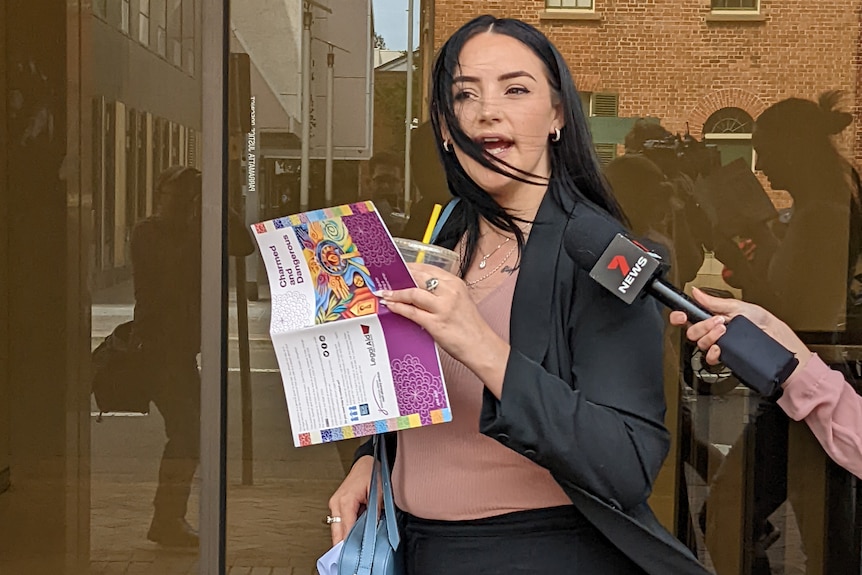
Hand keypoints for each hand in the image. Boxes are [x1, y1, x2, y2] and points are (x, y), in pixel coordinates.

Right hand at [327, 455, 372, 544]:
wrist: (366, 461)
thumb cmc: (371, 472)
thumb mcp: (378, 492)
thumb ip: (375, 511)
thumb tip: (374, 527)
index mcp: (345, 500)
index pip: (345, 528)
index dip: (349, 542)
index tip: (353, 553)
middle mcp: (336, 503)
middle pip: (337, 532)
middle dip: (343, 544)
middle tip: (352, 555)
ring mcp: (335, 504)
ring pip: (336, 529)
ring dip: (344, 537)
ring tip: (354, 546)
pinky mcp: (337, 505)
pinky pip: (339, 522)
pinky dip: (345, 530)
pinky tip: (353, 535)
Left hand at [377, 262, 509, 396]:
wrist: (481, 346)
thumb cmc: (470, 326)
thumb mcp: (460, 300)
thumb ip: (442, 292)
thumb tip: (418, 288)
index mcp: (455, 283)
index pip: (428, 269)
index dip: (410, 268)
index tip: (398, 268)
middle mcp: (449, 292)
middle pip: (418, 277)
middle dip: (400, 277)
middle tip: (386, 278)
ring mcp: (442, 307)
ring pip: (412, 292)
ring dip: (395, 292)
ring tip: (384, 293)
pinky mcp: (435, 323)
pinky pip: (411, 312)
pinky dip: (398, 307)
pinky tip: (391, 306)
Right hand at [669, 287, 810, 377]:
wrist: (779, 342)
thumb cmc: (765, 324)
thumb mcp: (739, 306)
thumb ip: (715, 301)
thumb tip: (697, 292)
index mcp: (715, 317)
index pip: (690, 317)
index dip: (681, 316)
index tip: (680, 315)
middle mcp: (714, 331)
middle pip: (692, 331)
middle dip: (703, 325)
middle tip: (718, 321)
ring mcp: (719, 345)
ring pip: (700, 344)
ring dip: (711, 336)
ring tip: (726, 330)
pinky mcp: (725, 358)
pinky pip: (710, 358)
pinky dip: (714, 352)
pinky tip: (722, 347)